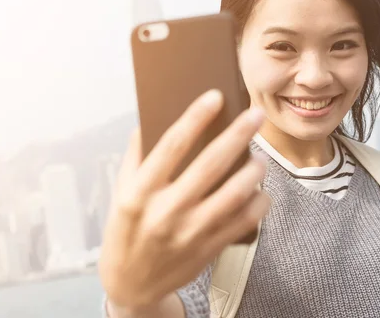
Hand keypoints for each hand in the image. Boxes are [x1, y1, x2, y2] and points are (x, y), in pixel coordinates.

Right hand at [98, 89, 270, 309]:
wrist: (131, 283)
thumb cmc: (125, 231)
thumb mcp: (120, 192)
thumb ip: (135, 157)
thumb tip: (147, 120)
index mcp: (140, 192)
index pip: (171, 145)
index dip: (195, 118)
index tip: (214, 97)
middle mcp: (166, 210)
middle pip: (210, 164)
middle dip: (237, 134)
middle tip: (254, 116)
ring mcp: (190, 232)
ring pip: (234, 193)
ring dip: (253, 169)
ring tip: (259, 156)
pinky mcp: (208, 249)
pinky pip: (244, 222)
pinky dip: (258, 203)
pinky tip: (259, 190)